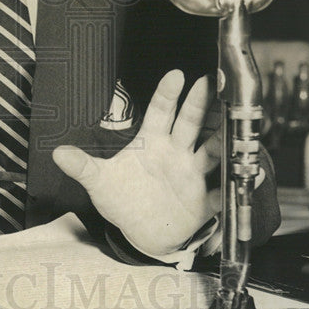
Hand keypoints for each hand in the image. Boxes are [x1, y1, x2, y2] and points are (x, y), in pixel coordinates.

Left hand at [53, 71, 221, 256]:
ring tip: (234, 126)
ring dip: (222, 140)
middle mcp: (176, 153)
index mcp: (152, 143)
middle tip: (210, 83)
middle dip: (200, 104)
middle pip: (190, 123)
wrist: (141, 234)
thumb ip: (83, 167)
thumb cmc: (122, 199)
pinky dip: (235, 185)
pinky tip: (250, 174)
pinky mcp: (204, 200)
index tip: (177, 75)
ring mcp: (192, 175)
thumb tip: (57, 153)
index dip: (168, 94)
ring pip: (211, 151)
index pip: (161, 112)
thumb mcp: (100, 183)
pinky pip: (222, 191)